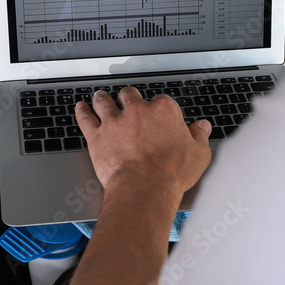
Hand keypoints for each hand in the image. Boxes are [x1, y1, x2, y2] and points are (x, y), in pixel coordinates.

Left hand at [75, 87, 212, 196]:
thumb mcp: (198, 154)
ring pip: (105, 101)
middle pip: (130, 95)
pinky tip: (81, 107)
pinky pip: (86, 118)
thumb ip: (199, 136)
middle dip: (128, 97)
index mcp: (164, 110)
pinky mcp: (97, 135)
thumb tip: (203, 126)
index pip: (161, 100)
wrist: (145, 189)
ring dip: (103, 98)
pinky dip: (82, 111)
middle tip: (127, 101)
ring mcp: (114, 121)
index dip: (158, 107)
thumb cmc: (172, 173)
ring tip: (101, 96)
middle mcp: (137, 110)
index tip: (157, 114)